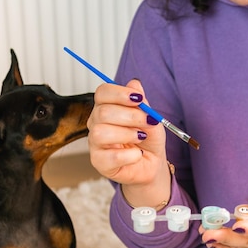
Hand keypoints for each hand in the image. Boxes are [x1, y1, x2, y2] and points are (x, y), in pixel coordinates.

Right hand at [87, 80, 169, 201]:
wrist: (152, 163)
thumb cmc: (148, 140)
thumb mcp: (150, 118)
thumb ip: (142, 103)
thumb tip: (135, 84)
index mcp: (106, 107)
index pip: (102, 92)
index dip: (120, 93)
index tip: (139, 98)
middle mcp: (96, 123)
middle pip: (103, 112)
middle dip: (130, 116)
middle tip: (148, 122)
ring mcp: (95, 144)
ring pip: (100, 132)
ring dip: (127, 134)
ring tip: (141, 138)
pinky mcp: (99, 163)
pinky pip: (110, 156)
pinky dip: (129, 155)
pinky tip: (137, 154)